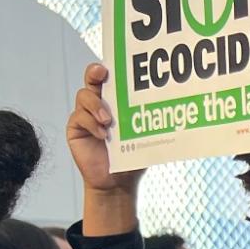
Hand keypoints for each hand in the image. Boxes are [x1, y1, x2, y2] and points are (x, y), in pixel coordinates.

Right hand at [65, 63, 143, 195]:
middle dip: (95, 73)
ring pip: (84, 96)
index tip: (112, 65)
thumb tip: (173, 111)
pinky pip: (79, 117)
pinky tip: (102, 134)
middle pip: (92, 80)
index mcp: (116, 103)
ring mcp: (85, 115)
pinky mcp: (75, 128)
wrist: (118, 183)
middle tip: (102, 74)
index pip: (110, 79)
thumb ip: (151, 123)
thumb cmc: (132, 159)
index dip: (109, 68)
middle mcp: (98, 104)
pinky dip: (91, 123)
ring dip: (96, 105)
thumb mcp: (145, 138)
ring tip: (108, 120)